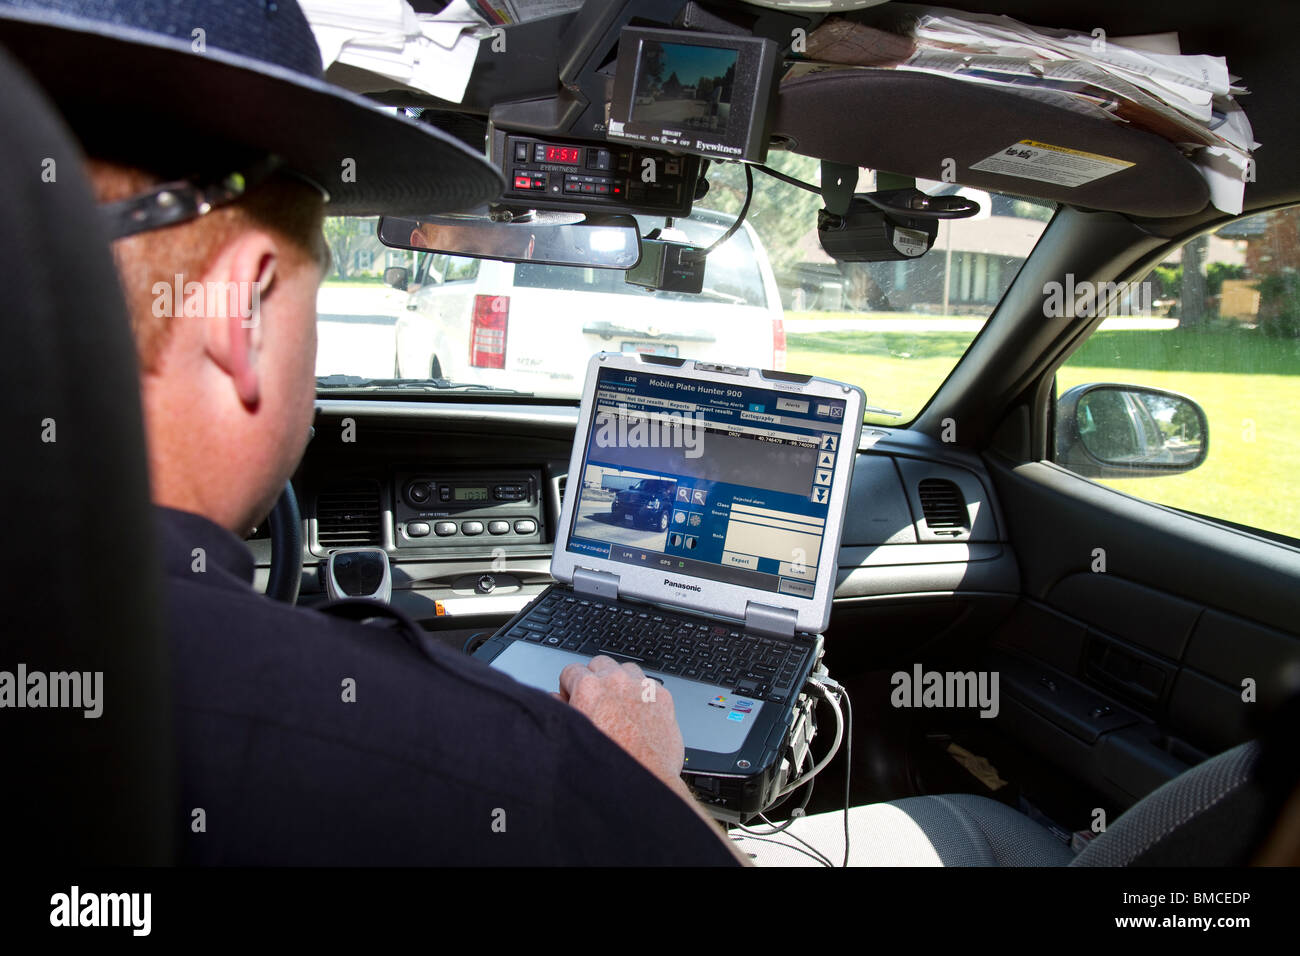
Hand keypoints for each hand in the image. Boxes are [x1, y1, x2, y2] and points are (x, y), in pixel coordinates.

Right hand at [557, 655, 683, 788]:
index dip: (570, 687)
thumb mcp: (570, 736)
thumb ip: (560, 709)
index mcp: (588, 688)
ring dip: (620, 682)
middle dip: (595, 680)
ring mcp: (642, 687)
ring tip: (618, 707)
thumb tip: (556, 698)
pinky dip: (642, 695)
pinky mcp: (662, 698)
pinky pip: (648, 685)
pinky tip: (638, 715)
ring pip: (626, 669)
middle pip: (599, 664)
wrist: (640, 785)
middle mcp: (616, 681)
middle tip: (596, 703)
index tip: (574, 699)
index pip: (571, 670)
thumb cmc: (605, 767)